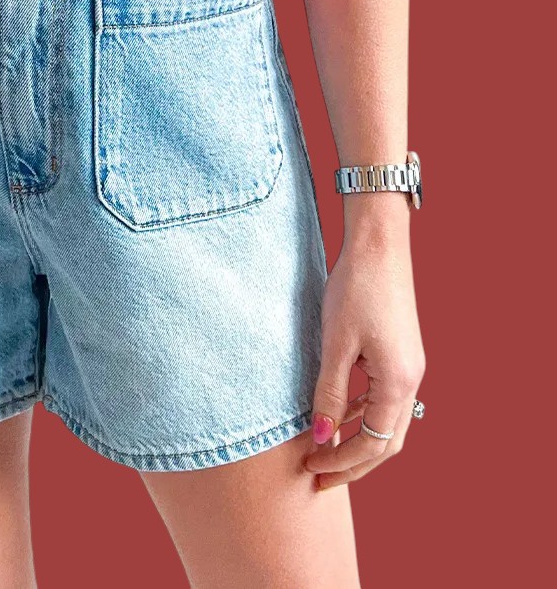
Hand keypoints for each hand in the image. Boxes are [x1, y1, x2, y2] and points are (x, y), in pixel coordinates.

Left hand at [302, 216, 425, 489]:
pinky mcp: (400, 353)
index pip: (372, 444)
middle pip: (386, 442)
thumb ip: (328, 393)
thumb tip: (321, 438)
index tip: (310, 469)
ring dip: (358, 441)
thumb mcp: (335, 344)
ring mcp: (409, 366)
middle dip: (353, 464)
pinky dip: (362, 414)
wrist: (378, 245)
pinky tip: (338, 413)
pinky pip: (384, 398)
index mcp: (397, 382)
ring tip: (325, 452)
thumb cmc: (355, 289)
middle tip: (318, 478)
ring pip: (387, 422)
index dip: (342, 462)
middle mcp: (410, 379)